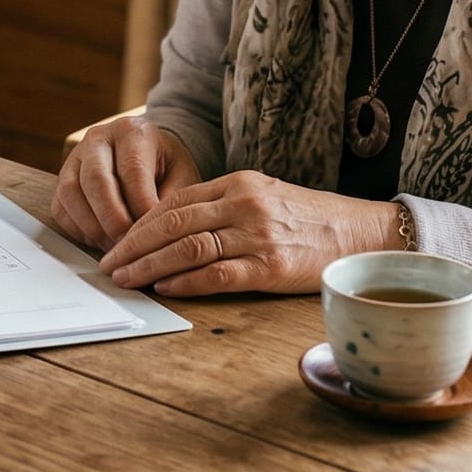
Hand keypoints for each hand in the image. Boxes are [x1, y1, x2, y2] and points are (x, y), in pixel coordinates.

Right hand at [50, 117, 202, 248]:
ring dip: (93, 227)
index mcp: (132, 131)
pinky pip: (61, 209)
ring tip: (115, 247)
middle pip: (95, 178)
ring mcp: (75, 158)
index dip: (141, 205)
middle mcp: (98, 139)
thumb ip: (172, 201)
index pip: (132, 169)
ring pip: (71, 193)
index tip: (152, 232)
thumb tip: (157, 231)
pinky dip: (79, 231)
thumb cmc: (167, 168)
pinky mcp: (63, 181)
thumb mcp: (182, 176)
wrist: (148, 157)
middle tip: (129, 245)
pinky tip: (101, 241)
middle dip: (112, 218)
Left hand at [97, 171, 404, 296]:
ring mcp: (257, 235)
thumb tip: (171, 229)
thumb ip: (221, 207)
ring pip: (188, 247)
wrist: (363, 233)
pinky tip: (164, 288)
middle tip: (108, 265)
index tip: (116, 242)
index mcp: (238, 183)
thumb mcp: (263, 197)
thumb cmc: (309, 220)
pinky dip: (186, 282)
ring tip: (126, 279)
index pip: (173, 202)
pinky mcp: (271, 266)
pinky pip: (218, 274)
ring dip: (149, 265)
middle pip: (172, 223)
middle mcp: (244, 204)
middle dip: (132, 245)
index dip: (138, 223)